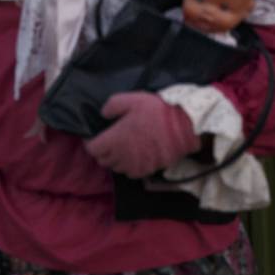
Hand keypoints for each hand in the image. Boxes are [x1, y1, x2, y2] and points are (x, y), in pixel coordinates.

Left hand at [84, 91, 200, 178]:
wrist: (185, 125)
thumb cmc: (155, 110)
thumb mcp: (129, 100)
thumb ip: (111, 106)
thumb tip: (103, 114)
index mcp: (114, 139)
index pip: (92, 149)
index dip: (90, 142)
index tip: (93, 137)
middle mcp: (122, 156)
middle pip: (103, 160)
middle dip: (101, 152)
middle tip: (106, 142)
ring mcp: (136, 164)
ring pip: (117, 168)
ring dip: (115, 160)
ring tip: (120, 150)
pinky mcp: (150, 169)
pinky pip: (132, 173)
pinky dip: (129, 167)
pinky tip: (134, 157)